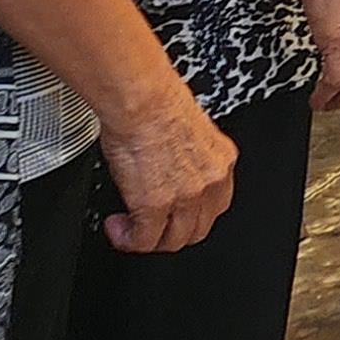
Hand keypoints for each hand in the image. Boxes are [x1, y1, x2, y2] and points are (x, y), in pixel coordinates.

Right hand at [93, 84, 237, 254]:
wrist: (140, 98)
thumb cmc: (155, 100)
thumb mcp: (189, 129)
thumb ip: (187, 154)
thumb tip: (170, 164)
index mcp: (221, 159)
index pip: (216, 204)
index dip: (193, 214)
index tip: (174, 212)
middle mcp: (210, 181)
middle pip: (198, 229)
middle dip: (172, 233)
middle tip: (150, 226)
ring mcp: (186, 196)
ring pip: (173, 240)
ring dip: (149, 240)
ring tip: (130, 229)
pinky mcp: (155, 206)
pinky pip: (144, 241)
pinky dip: (129, 240)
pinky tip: (118, 229)